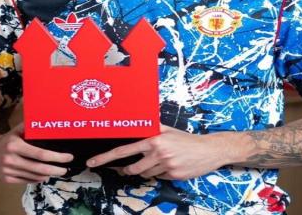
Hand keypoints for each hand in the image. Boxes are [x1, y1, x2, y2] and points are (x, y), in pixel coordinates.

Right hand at [0, 122, 72, 183]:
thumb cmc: (6, 139)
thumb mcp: (17, 129)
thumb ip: (31, 126)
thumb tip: (48, 120)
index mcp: (15, 145)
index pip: (40, 154)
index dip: (56, 157)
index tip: (67, 157)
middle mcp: (11, 159)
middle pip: (39, 168)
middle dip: (55, 170)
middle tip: (65, 169)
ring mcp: (8, 171)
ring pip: (34, 176)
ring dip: (48, 175)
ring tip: (57, 171)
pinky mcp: (6, 179)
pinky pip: (26, 181)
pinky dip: (37, 179)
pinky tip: (44, 175)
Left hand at [86, 125, 235, 180]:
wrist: (208, 149)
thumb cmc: (186, 139)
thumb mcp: (167, 129)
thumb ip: (151, 128)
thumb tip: (136, 124)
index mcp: (153, 139)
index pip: (124, 150)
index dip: (106, 157)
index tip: (93, 162)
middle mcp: (158, 152)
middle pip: (133, 168)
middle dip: (128, 170)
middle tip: (127, 168)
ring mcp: (165, 165)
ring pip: (145, 174)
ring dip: (147, 170)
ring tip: (158, 161)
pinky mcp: (173, 176)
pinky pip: (158, 177)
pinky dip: (160, 173)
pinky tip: (170, 166)